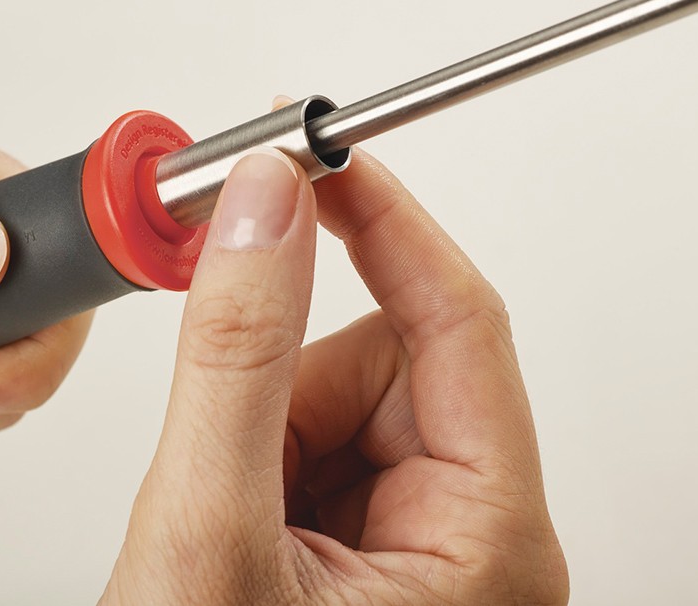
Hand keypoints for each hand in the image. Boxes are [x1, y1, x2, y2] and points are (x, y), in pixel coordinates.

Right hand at [103, 141, 567, 603]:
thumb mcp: (209, 530)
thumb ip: (238, 353)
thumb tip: (266, 209)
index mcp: (487, 543)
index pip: (459, 320)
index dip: (387, 221)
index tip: (325, 153)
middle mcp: (472, 537)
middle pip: (387, 361)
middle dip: (290, 388)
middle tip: (228, 457)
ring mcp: (419, 539)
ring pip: (339, 394)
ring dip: (265, 431)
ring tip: (227, 521)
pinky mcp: (367, 536)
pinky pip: (314, 435)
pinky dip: (258, 456)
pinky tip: (236, 528)